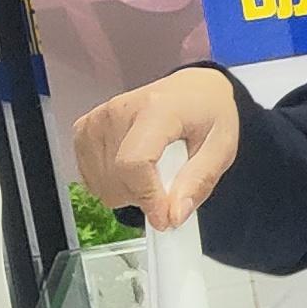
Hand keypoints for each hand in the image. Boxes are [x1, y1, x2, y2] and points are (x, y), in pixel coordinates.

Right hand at [76, 67, 241, 227]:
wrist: (192, 89)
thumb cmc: (208, 114)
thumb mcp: (223, 147)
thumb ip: (199, 182)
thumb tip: (173, 217)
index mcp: (157, 109)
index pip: (134, 163)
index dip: (148, 199)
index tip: (166, 218)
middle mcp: (118, 110)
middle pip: (116, 180)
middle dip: (146, 197)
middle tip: (171, 182)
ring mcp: (97, 119)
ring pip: (102, 186)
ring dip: (130, 192)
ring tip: (155, 170)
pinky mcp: (84, 129)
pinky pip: (91, 180)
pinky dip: (114, 185)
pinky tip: (134, 169)